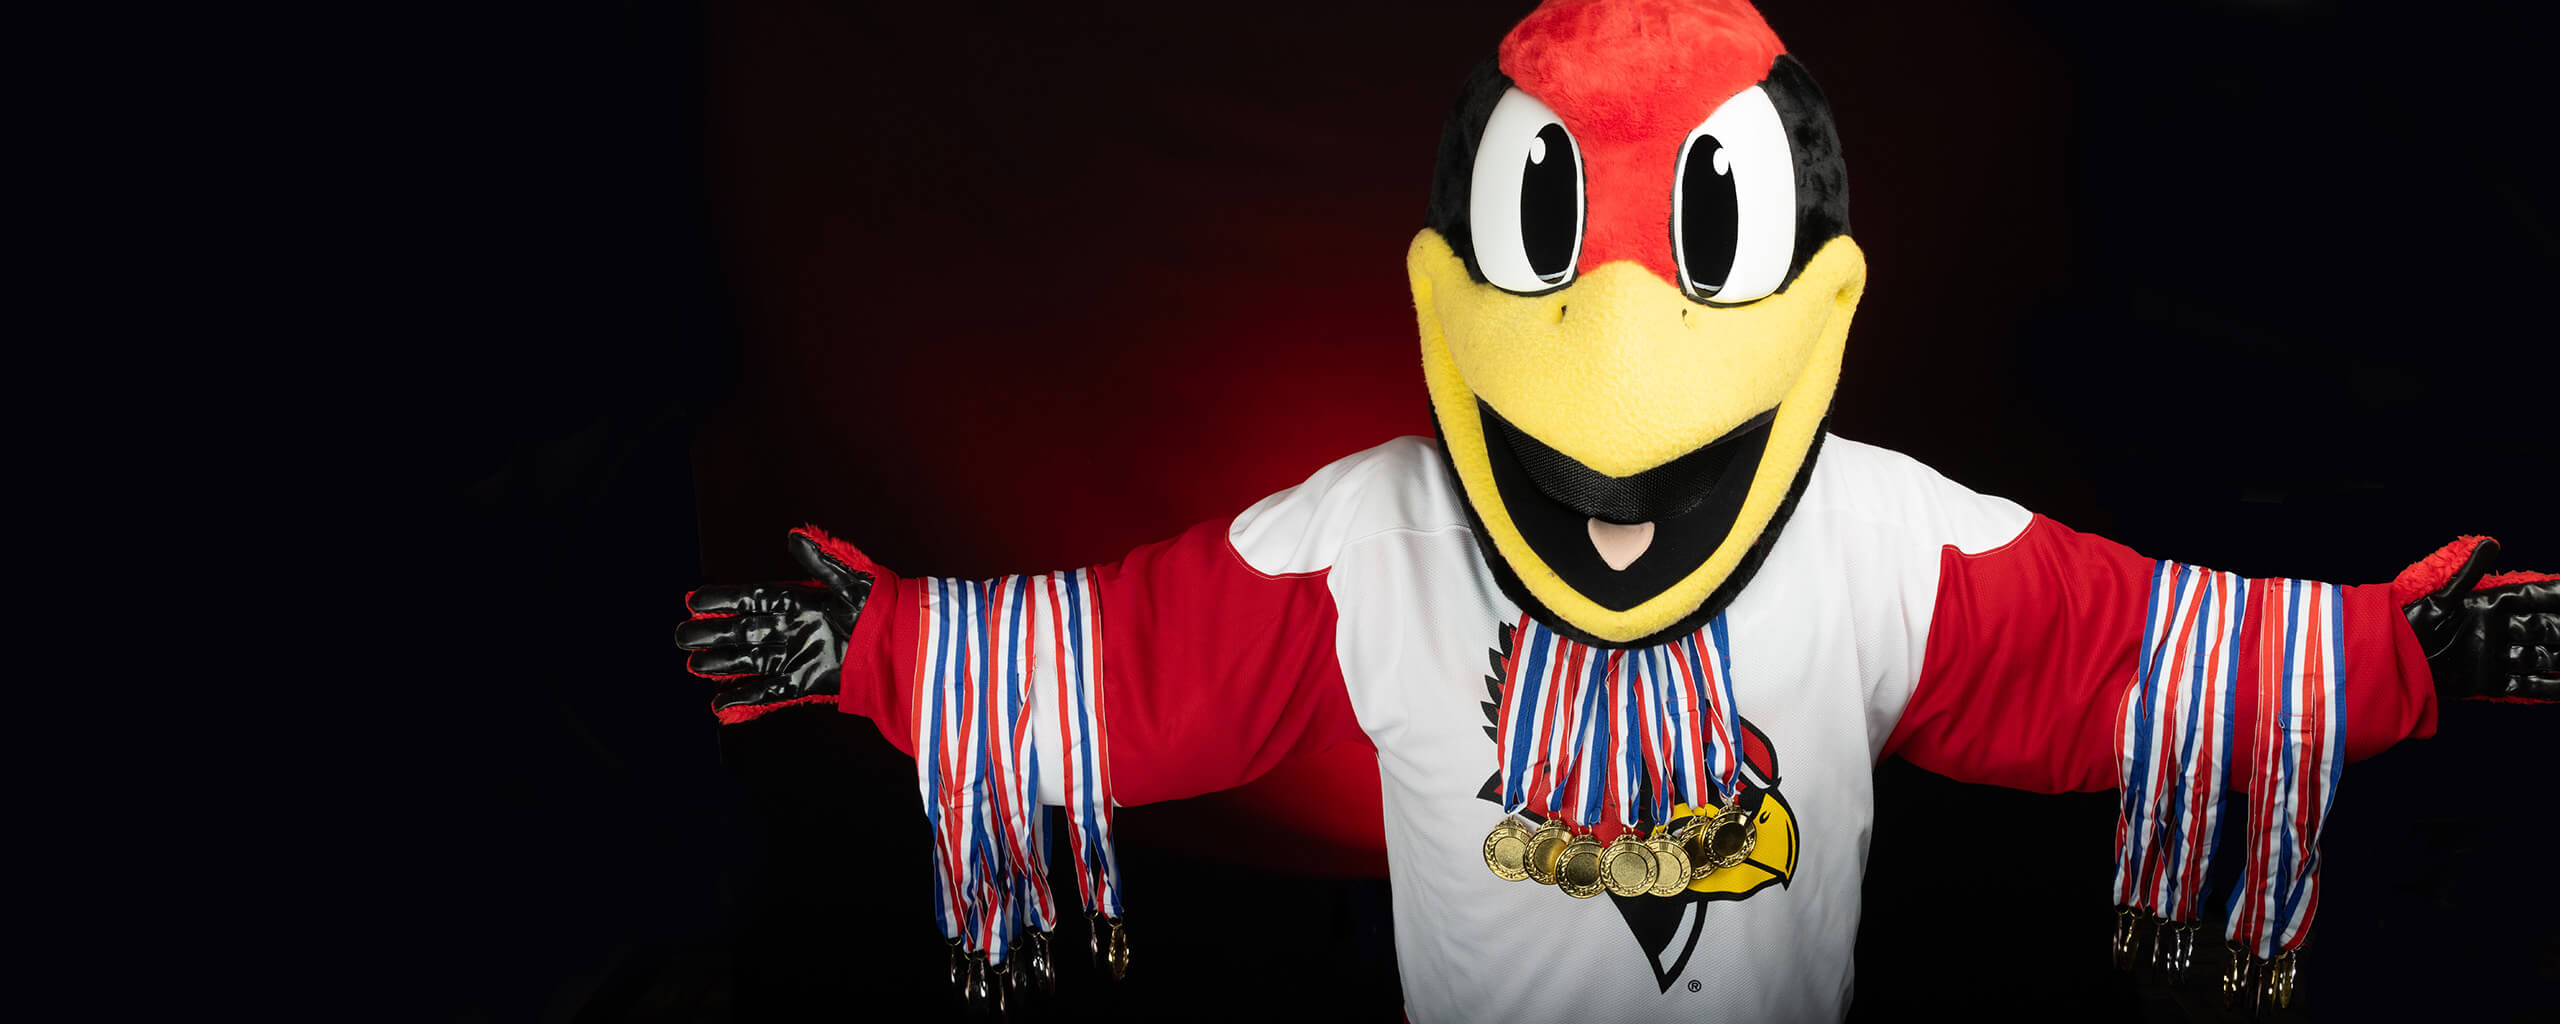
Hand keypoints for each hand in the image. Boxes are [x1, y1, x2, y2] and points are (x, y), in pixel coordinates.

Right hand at [675, 530, 875, 722]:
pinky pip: (770, 692)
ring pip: (749, 660)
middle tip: (682, 636)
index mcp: (799, 600)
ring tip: (695, 665)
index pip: (752, 598)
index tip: (693, 600)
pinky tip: (721, 703)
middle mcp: (792, 628)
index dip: (723, 599)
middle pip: (743, 631)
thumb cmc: (880, 606)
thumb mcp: (852, 580)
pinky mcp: (806, 682)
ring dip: (722, 664)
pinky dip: (745, 698)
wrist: (902, 645)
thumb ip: (822, 561)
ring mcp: (797, 656)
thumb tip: (795, 534)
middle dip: (712, 633)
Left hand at [2401, 538, 2559, 700]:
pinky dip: (2550, 687)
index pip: (2539, 597)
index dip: (2558, 595)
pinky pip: (2529, 685)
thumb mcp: (2440, 595)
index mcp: (2492, 603)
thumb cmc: (2410, 622)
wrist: (2389, 659)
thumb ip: (2469, 573)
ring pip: (2545, 656)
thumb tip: (2490, 542)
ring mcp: (2498, 656)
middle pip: (2550, 629)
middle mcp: (2501, 629)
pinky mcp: (2491, 681)